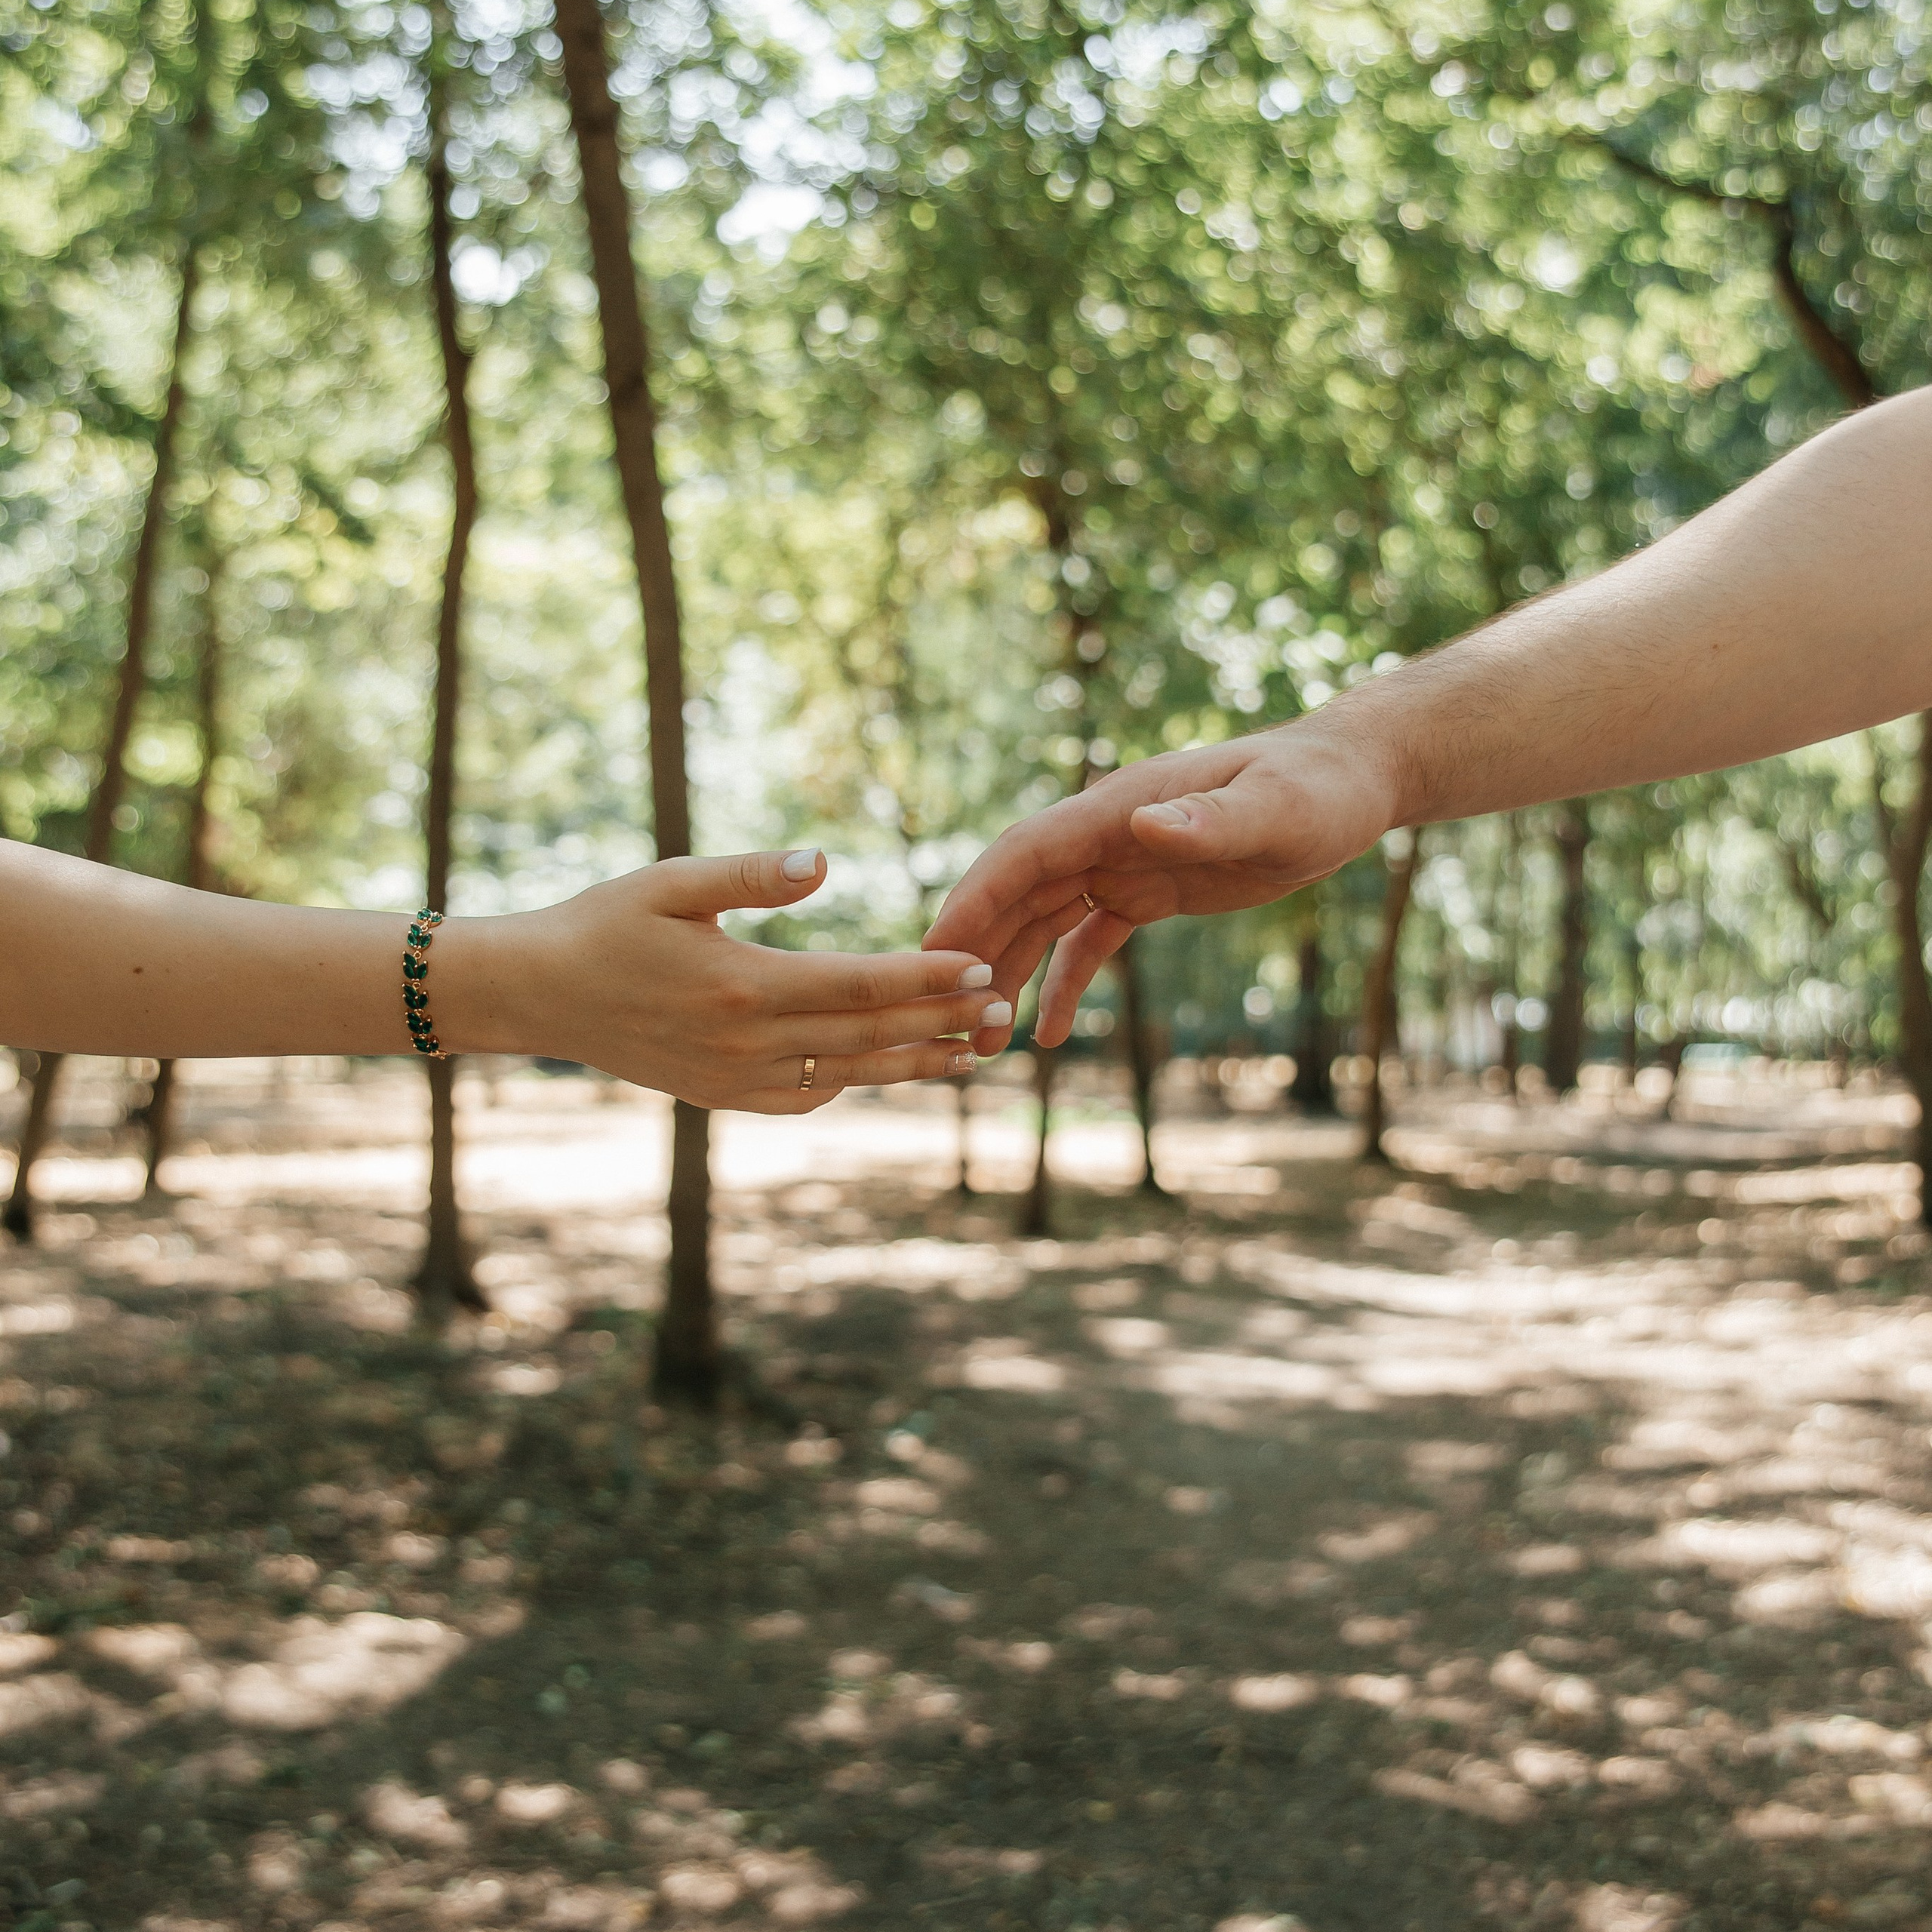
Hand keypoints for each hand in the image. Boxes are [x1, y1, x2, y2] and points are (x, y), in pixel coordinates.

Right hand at [455, 849, 1009, 1111]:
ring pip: (845, 1075)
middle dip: (941, 1023)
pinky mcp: (721, 1097)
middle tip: (1001, 1011)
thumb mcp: (672, 882)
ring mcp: (734, 1079)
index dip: (925, 978)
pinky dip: (852, 1083)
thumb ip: (752, 874)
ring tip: (971, 1053)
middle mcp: (746, 1041)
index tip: (979, 966)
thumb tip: (824, 860)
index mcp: (743, 983)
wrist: (539, 993)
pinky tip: (887, 1069)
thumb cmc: (605, 923)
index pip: (860, 985)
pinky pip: (803, 1097)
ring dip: (912, 1065)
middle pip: (868, 1037)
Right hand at [923, 717, 1398, 1049]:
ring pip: (1042, 920)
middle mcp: (1108, 831)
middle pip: (1018, 892)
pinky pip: (1087, 940)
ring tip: (984, 1040)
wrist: (1347, 783)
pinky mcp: (1146, 891)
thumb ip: (1213, 820)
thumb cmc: (1318, 787)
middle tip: (941, 1016)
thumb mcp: (1276, 808)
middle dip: (976, 950)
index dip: (975, 899)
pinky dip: (1063, 983)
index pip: (1026, 853)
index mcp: (1121, 807)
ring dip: (1008, 973)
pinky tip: (1050, 1034)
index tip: (932, 950)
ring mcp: (1122, 861)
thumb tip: (1149, 826)